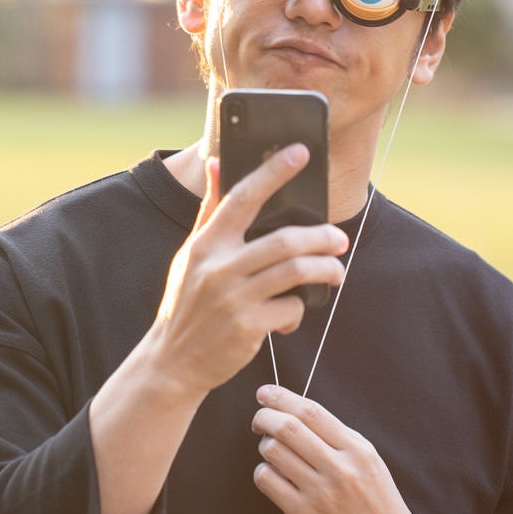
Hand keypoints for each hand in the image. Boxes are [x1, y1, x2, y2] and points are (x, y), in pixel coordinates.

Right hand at [149, 147, 348, 397]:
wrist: (173, 360)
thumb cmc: (186, 303)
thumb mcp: (190, 255)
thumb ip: (209, 210)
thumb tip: (216, 163)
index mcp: (206, 244)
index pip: (243, 196)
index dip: (273, 171)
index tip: (300, 152)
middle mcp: (218, 267)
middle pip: (285, 240)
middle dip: (322, 237)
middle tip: (339, 239)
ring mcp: (233, 298)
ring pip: (296, 272)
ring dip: (326, 270)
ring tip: (336, 272)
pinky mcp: (247, 328)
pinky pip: (290, 309)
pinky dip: (299, 310)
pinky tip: (292, 316)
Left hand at [250, 385, 430, 513]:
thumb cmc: (376, 501)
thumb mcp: (368, 460)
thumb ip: (337, 437)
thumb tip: (295, 411)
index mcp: (356, 449)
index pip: (311, 412)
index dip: (282, 397)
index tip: (265, 393)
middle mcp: (339, 468)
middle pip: (287, 428)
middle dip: (264, 418)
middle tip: (258, 421)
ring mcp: (321, 493)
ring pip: (273, 452)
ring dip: (265, 446)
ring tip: (273, 452)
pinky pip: (268, 482)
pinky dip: (264, 472)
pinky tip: (274, 476)